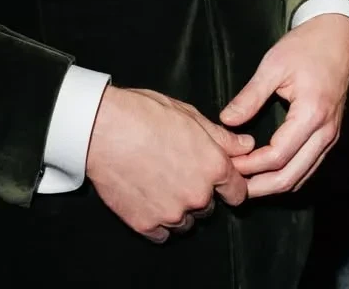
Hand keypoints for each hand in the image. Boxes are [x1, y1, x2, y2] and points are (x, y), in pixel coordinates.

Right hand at [85, 86, 252, 242]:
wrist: (103, 129)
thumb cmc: (145, 115)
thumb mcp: (190, 115)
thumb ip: (222, 137)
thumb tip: (245, 145)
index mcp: (212, 166)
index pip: (238, 191)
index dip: (231, 185)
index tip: (223, 183)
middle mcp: (197, 194)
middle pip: (209, 205)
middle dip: (199, 191)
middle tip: (178, 170)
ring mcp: (171, 212)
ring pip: (186, 221)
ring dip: (179, 207)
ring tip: (160, 181)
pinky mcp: (146, 224)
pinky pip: (162, 233)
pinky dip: (158, 220)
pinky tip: (148, 197)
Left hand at [220, 14, 348, 197]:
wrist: (338, 34)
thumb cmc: (306, 46)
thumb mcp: (274, 65)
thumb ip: (251, 96)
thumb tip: (226, 120)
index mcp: (312, 115)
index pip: (277, 156)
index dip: (250, 166)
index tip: (227, 165)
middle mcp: (326, 132)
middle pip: (291, 177)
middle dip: (260, 187)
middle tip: (233, 187)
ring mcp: (331, 136)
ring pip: (302, 176)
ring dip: (273, 184)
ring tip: (246, 183)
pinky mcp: (330, 135)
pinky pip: (309, 166)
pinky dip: (288, 174)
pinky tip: (267, 172)